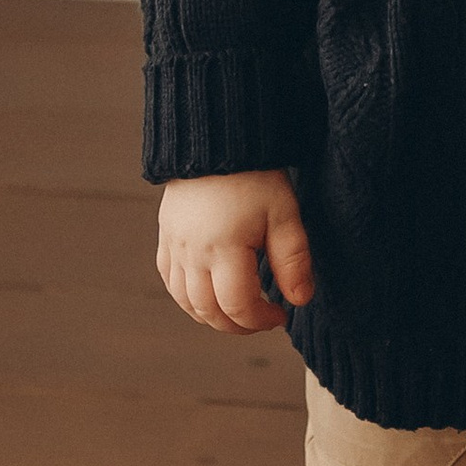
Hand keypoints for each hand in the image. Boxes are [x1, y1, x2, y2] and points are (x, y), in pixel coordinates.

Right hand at [157, 169, 314, 334]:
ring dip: (212, 317)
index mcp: (224, 248)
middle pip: (209, 312)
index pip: (238, 307)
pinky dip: (188, 298)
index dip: (261, 320)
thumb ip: (292, 260)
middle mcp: (193, 253)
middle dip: (238, 325)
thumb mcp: (284, 214)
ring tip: (239, 311)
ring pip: (186, 302)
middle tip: (261, 319)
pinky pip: (170, 281)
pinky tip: (209, 295)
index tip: (281, 315)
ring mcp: (174, 246)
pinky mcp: (165, 237)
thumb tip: (300, 300)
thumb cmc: (255, 175)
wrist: (217, 140)